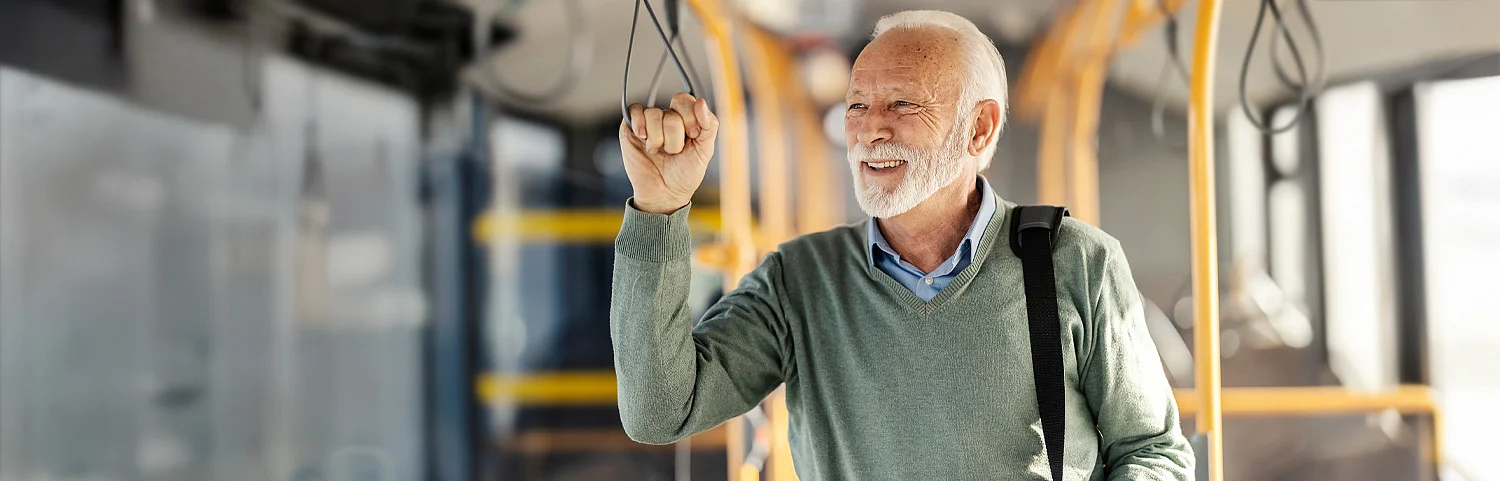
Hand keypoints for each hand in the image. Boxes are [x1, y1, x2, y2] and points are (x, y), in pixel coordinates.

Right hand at [620, 92, 718, 213]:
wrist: (664, 195)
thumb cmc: (685, 174)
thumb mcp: (705, 150)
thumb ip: (709, 125)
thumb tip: (701, 102)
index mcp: (686, 119)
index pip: (685, 100)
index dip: (690, 117)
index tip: (692, 137)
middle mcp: (667, 117)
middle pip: (671, 110)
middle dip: (675, 135)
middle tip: (674, 151)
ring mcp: (648, 122)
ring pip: (653, 113)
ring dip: (659, 139)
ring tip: (659, 152)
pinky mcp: (630, 128)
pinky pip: (634, 111)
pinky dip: (640, 124)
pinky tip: (643, 138)